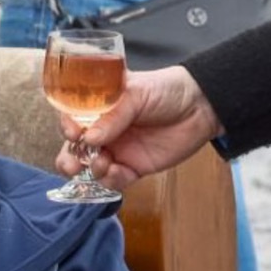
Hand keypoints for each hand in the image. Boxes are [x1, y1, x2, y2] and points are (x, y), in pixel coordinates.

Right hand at [56, 66, 224, 190]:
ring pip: (91, 168)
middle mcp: (105, 129)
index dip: (67, 127)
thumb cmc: (167, 89)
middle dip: (69, 159)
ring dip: (91, 170)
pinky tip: (117, 172)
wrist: (202, 105)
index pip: (73, 119)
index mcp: (100, 107)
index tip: (72, 132)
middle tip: (72, 164)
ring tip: (103, 163)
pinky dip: (111, 180)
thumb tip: (88, 138)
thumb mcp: (138, 92)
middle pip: (75, 149)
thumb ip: (114, 114)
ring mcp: (119, 149)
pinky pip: (115, 180)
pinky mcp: (135, 167)